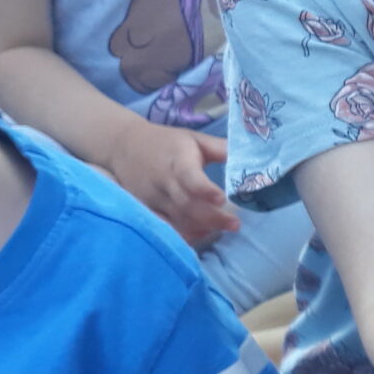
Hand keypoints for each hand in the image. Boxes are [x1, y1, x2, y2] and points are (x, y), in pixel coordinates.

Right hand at [105, 119, 240, 250]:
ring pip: (176, 219)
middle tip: (235, 225)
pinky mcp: (145, 209)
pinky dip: (182, 233)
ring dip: (200, 228)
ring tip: (222, 229)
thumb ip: (220, 148)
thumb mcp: (194, 138)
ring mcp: (152, 199)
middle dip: (213, 218)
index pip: (190, 178)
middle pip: (187, 205)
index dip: (205, 190)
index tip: (222, 199)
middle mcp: (163, 182)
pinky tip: (199, 235)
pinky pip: (164, 226)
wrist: (123, 146)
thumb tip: (250, 156)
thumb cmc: (166, 143)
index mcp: (177, 161)